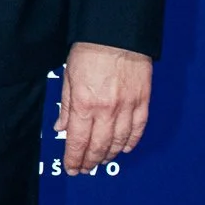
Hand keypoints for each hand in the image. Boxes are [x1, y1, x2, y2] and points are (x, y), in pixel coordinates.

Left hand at [56, 42, 152, 174]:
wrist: (117, 35)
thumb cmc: (90, 51)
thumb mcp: (69, 78)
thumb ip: (66, 106)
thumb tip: (61, 128)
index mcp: (84, 104)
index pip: (78, 141)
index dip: (74, 158)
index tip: (72, 168)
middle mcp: (106, 110)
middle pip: (99, 146)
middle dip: (90, 161)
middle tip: (84, 169)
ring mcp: (127, 107)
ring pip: (119, 141)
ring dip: (109, 154)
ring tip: (101, 160)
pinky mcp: (143, 101)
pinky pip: (138, 129)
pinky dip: (131, 141)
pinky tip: (124, 148)